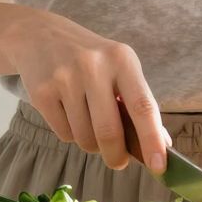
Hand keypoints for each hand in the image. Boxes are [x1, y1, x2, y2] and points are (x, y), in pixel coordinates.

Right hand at [7, 10, 167, 172]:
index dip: (152, 139)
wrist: (40, 35)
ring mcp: (64, 78)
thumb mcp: (119, 68)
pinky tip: (68, 112)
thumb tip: (161, 145)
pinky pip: (64, 135)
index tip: (159, 166)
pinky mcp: (41, 92)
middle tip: (118, 162)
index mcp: (122, 59)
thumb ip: (139, 103)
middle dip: (116, 156)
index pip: (142, 106)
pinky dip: (70, 134)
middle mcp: (93, 66)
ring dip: (91, 143)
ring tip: (88, 122)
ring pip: (85, 138)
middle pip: (109, 132)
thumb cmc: (91, 59)